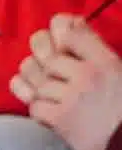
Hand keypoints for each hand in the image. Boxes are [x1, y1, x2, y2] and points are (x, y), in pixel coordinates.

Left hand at [12, 14, 121, 149]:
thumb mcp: (120, 75)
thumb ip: (98, 56)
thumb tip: (73, 28)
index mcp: (106, 62)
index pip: (72, 34)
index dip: (62, 38)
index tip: (62, 47)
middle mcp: (87, 75)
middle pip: (49, 58)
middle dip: (46, 67)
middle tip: (51, 76)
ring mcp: (72, 97)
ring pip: (40, 83)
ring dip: (42, 91)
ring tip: (52, 97)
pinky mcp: (62, 120)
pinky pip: (35, 106)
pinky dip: (39, 110)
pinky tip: (50, 113)